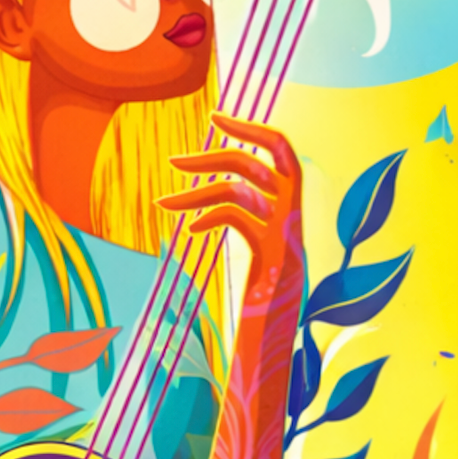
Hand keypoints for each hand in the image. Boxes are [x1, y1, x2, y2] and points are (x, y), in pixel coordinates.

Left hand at [161, 112, 302, 301]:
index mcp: (293, 209)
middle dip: (211, 157)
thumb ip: (249, 220)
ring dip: (195, 193)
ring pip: (239, 191)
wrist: (276, 341)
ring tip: (162, 204)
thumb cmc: (263, 297)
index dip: (250, 129)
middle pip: (255, 164)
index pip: (281, 150)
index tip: (216, 117)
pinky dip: (209, 217)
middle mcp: (295, 216)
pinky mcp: (274, 256)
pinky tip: (193, 230)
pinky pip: (238, 218)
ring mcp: (287, 236)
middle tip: (173, 161)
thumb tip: (216, 197)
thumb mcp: (258, 251)